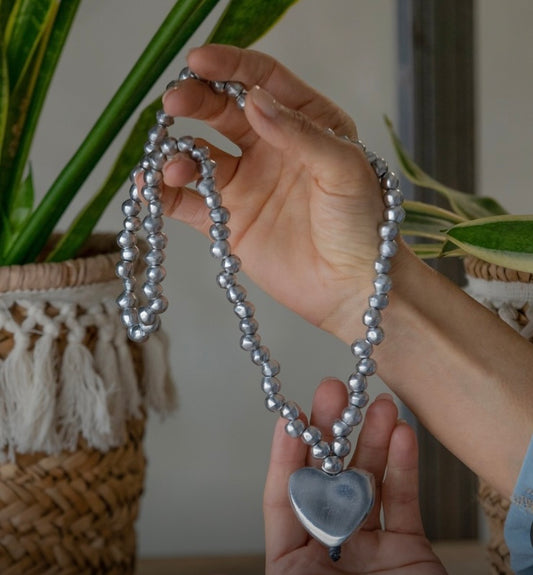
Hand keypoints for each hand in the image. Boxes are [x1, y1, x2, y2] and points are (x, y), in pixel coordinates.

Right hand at [161, 44, 409, 338]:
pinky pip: (189, 201)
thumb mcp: (344, 169)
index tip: (198, 62)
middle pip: (223, 112)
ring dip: (178, 153)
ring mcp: (247, 185)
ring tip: (173, 167)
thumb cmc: (361, 225)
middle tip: (173, 102)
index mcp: (306, 124)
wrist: (352, 288)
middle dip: (195, 102)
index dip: (230, 66)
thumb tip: (253, 99)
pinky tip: (151, 188)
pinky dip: (165, 193)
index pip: (263, 81)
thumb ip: (300, 132)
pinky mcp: (230, 221)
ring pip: (200, 155)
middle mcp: (271, 149)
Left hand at [263, 378, 446, 574]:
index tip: (291, 419)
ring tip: (380, 403)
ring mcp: (370, 545)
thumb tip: (289, 490)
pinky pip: (404, 500)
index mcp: (296, 557)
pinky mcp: (410, 548)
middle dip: (331, 431)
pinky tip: (404, 434)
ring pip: (368, 481)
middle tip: (334, 391)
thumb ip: (291, 540)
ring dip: (375, 439)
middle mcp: (331, 544)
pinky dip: (406, 466)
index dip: (286, 455)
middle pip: (327, 478)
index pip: (284, 495)